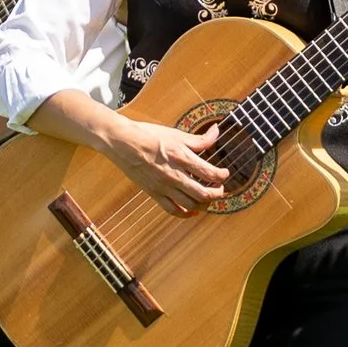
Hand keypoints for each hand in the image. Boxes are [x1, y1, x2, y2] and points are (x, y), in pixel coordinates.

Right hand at [94, 114, 232, 213]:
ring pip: (190, 204)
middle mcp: (174, 175)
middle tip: (219, 189)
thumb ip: (198, 139)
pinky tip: (192, 211)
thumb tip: (216, 132)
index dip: (222, 176)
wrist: (122, 142)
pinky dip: (185, 214)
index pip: (210, 173)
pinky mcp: (154, 193)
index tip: (224, 174)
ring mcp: (163, 187)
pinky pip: (172, 210)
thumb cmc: (148, 135)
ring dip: (204, 204)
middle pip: (203, 193)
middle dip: (217, 193)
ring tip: (207, 198)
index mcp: (181, 157)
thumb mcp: (176, 134)